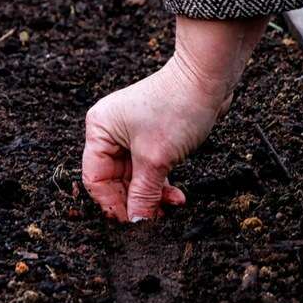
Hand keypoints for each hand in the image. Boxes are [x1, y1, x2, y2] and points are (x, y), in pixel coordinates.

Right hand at [82, 16, 267, 221]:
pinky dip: (162, 182)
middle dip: (136, 200)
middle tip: (154, 219)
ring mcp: (132, 132)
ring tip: (170, 207)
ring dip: (152, 194)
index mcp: (99, 130)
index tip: (132, 223)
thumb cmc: (177, 108)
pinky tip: (177, 196)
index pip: (95, 178)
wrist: (208, 78)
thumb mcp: (156, 159)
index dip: (112, 204)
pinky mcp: (153, 135)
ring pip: (136, 176)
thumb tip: (136, 224)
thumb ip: (143, 194)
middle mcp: (110, 130)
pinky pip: (151, 167)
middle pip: (116, 180)